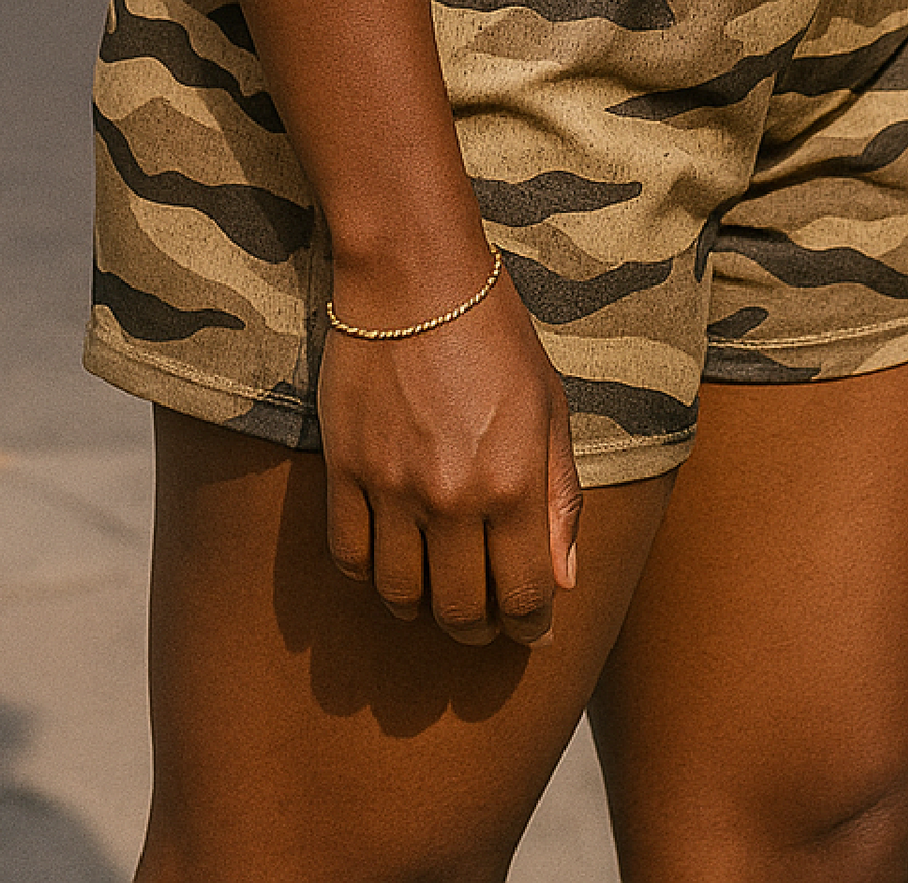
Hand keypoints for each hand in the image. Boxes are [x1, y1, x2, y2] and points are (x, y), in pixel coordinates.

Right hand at [318, 261, 581, 646]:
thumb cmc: (495, 337)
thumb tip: (564, 581)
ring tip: (437, 594)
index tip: (530, 625)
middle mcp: (452, 498)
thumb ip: (560, 499)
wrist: (414, 278)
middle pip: (459, 611)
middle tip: (484, 619)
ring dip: (423, 610)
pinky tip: (390, 564)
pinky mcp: (344, 472)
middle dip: (478, 629)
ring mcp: (392, 488)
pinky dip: (371, 577)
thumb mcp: (550, 408)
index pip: (522, 598)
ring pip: (401, 597)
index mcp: (513, 484)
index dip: (530, 626)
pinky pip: (350, 559)